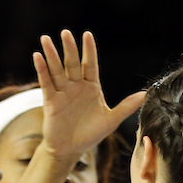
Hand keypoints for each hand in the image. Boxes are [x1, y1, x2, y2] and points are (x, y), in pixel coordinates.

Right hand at [34, 30, 145, 160]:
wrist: (71, 150)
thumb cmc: (91, 134)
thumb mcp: (111, 120)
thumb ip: (126, 106)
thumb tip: (145, 94)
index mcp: (92, 87)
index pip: (90, 64)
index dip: (89, 50)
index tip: (87, 34)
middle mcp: (76, 86)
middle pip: (72, 63)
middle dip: (69, 48)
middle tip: (66, 32)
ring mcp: (63, 93)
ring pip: (57, 70)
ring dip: (51, 55)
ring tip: (45, 39)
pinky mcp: (51, 101)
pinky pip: (46, 83)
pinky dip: (42, 70)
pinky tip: (38, 57)